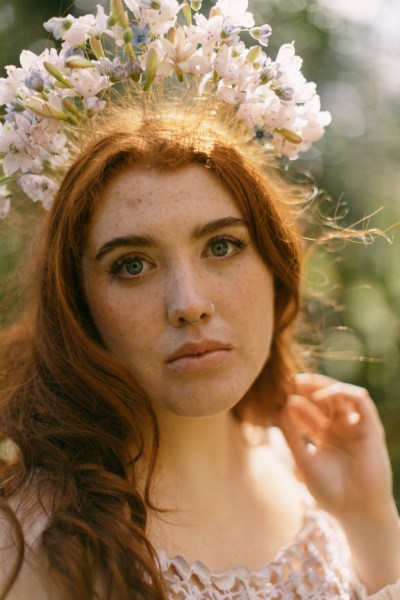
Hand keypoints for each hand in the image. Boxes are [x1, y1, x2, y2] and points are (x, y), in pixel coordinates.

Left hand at [275, 372, 399, 592]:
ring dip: (321, 385)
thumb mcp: (303, 459)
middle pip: (322, 399)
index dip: (292, 399)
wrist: (356, 511)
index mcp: (324, 435)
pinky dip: (343, 392)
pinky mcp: (371, 427)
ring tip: (301, 383)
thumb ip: (291, 435)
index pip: (306, 410)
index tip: (274, 392)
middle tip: (286, 379)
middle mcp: (340, 428)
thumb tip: (276, 408)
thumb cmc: (329, 491)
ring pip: (340, 394)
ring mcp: (355, 426)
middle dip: (305, 388)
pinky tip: (324, 393)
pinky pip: (361, 400)